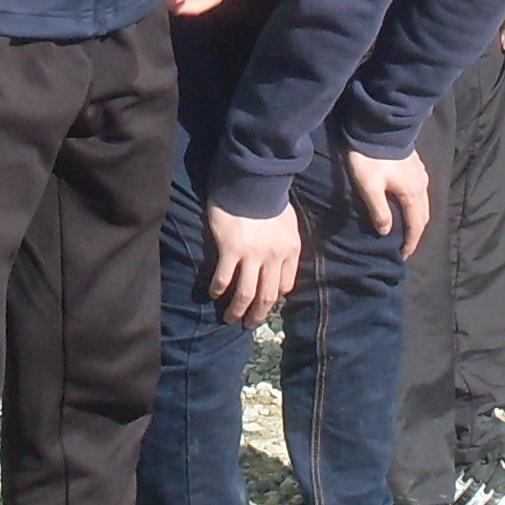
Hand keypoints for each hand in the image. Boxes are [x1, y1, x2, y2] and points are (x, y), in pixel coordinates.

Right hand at [204, 204, 302, 323]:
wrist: (251, 179)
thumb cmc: (268, 197)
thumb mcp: (288, 222)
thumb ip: (285, 243)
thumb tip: (279, 261)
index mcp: (290, 250)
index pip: (285, 286)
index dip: (274, 298)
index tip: (264, 304)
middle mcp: (274, 257)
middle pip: (267, 296)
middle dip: (257, 315)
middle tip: (247, 324)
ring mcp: (253, 255)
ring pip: (246, 294)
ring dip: (236, 310)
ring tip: (229, 318)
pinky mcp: (231, 250)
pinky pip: (224, 278)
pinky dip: (218, 289)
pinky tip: (213, 294)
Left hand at [344, 149, 431, 258]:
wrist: (378, 126)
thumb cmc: (371, 158)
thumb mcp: (369, 187)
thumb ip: (379, 211)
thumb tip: (386, 232)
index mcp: (413, 193)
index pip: (416, 225)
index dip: (411, 243)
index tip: (403, 256)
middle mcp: (422, 185)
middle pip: (423, 216)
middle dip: (416, 233)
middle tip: (405, 246)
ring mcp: (420, 174)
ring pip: (423, 203)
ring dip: (416, 219)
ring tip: (405, 229)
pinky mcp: (415, 165)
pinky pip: (420, 192)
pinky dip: (414, 205)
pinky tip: (404, 205)